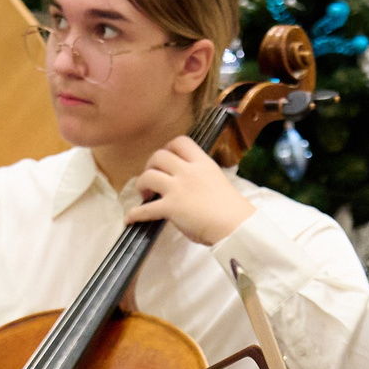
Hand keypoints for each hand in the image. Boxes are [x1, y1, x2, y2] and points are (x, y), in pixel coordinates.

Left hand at [124, 136, 254, 245]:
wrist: (237, 226)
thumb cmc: (233, 209)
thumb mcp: (218, 182)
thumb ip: (201, 178)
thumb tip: (187, 186)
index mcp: (203, 163)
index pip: (180, 142)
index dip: (168, 148)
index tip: (166, 159)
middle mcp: (188, 171)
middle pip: (159, 156)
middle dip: (151, 165)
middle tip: (152, 178)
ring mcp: (178, 188)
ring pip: (148, 176)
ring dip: (141, 184)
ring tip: (145, 194)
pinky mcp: (171, 207)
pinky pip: (145, 209)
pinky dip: (135, 214)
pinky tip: (131, 218)